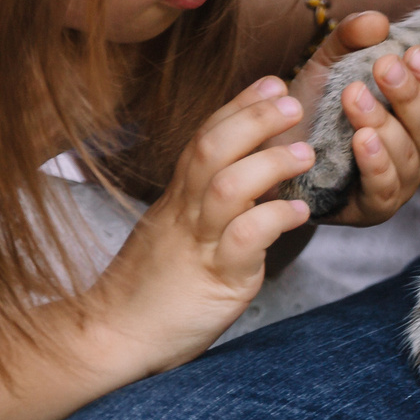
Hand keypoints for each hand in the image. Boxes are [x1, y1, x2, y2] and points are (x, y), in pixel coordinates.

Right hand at [93, 76, 318, 374]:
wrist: (113, 338)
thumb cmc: (151, 288)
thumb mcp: (175, 233)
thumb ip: (206, 203)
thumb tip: (255, 177)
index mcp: (177, 199)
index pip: (205, 136)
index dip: (239, 105)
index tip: (272, 81)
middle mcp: (184, 213)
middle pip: (211, 148)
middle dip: (254, 119)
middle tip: (293, 102)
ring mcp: (196, 245)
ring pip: (226, 187)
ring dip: (269, 164)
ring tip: (305, 154)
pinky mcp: (214, 281)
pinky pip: (243, 241)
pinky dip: (274, 221)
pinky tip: (300, 214)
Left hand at [281, 11, 419, 224]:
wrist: (276, 156)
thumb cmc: (313, 112)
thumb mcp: (328, 67)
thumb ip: (349, 40)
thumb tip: (377, 21)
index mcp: (418, 119)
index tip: (413, 53)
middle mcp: (419, 151)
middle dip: (409, 94)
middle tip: (384, 66)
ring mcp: (401, 182)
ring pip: (409, 154)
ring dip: (384, 122)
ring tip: (355, 98)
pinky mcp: (375, 207)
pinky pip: (385, 187)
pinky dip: (376, 163)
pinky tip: (361, 139)